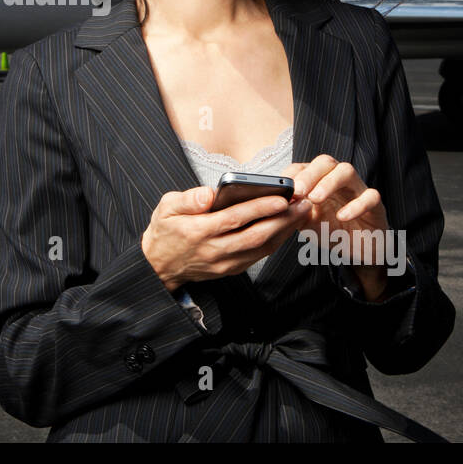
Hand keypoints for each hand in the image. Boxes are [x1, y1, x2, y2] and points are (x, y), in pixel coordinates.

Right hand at [141, 185, 312, 292]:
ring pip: (261, 248)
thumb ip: (187, 199)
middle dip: (283, 219)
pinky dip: (276, 242)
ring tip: (301, 213)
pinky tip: (286, 228)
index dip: (260, 208)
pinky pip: (258, 256)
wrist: (160, 266)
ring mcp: (224, 263)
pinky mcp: (230, 270)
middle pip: (256, 235)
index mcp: (198, 231)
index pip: (235, 218)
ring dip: (284, 231)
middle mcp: (214, 249)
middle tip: (302, 203)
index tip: (281, 198)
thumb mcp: (166, 208)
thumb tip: (210, 193)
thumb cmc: (165, 231)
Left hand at [283, 155, 392, 300]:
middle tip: (298, 191)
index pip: (304, 166)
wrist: (359, 252)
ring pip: (347, 170)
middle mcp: (338, 180)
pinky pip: (370, 196)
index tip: (280, 187)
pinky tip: (342, 216)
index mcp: (320, 181)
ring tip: (315, 199)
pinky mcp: (376, 205)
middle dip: (309, 174)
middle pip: (326, 161)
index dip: (291, 174)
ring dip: (329, 182)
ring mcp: (358, 190)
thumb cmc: (332, 231)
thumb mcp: (306, 222)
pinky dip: (356, 205)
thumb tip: (272, 204)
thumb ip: (291, 212)